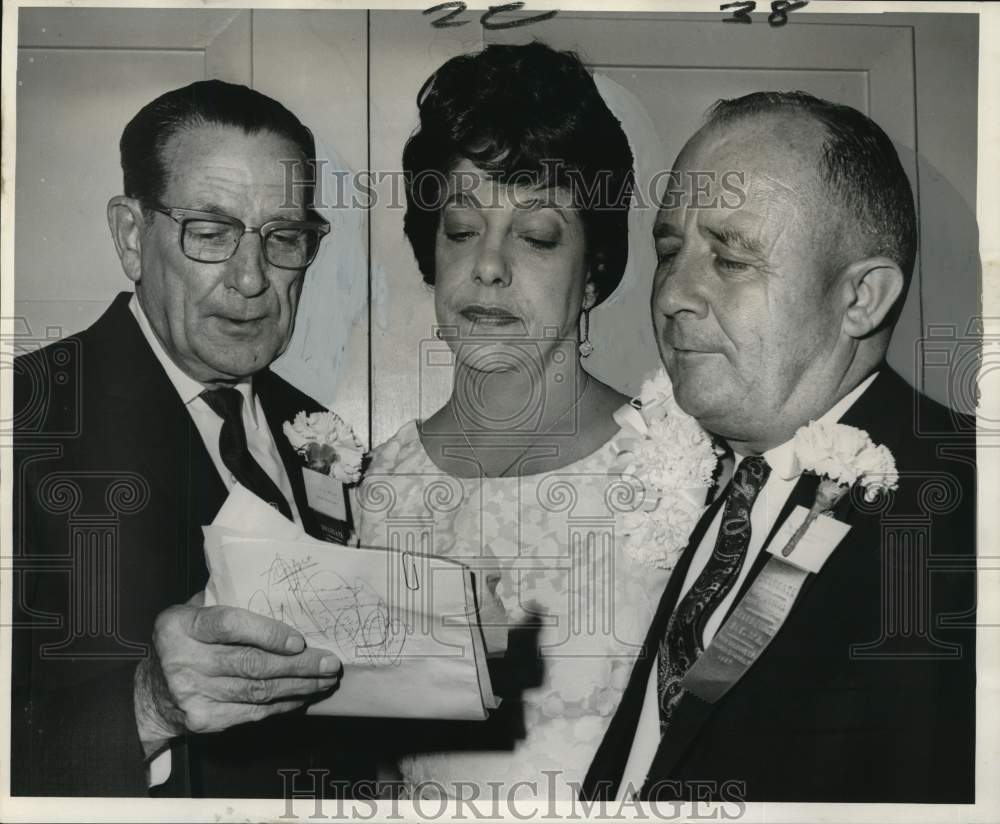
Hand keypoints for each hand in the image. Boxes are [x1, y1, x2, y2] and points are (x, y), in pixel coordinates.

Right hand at [134, 594, 340, 747]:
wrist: (150, 694)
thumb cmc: (183, 643)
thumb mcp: (191, 612)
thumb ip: (225, 599)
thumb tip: (279, 592)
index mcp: (181, 626)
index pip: (229, 626)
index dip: (268, 633)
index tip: (299, 640)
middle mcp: (184, 660)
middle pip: (251, 664)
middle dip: (299, 665)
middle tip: (329, 663)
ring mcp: (193, 694)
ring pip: (258, 691)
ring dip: (299, 686)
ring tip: (325, 679)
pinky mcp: (204, 720)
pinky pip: (253, 712)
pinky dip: (283, 705)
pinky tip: (303, 696)